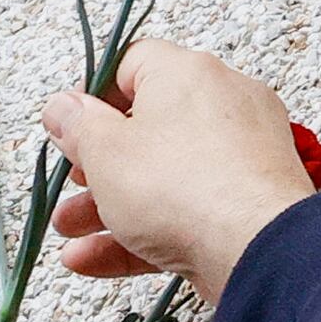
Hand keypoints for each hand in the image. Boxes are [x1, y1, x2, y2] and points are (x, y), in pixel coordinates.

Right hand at [35, 39, 319, 300]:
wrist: (258, 249)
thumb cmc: (184, 189)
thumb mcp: (105, 152)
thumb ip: (77, 125)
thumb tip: (62, 107)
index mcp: (187, 73)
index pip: (131, 64)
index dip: (92, 95)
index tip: (69, 125)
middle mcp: (222, 103)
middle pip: (146, 126)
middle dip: (97, 164)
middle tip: (74, 181)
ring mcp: (241, 154)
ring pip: (164, 174)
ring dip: (110, 204)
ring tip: (72, 232)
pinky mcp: (248, 200)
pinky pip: (187, 208)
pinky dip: (143, 230)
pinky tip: (95, 257)